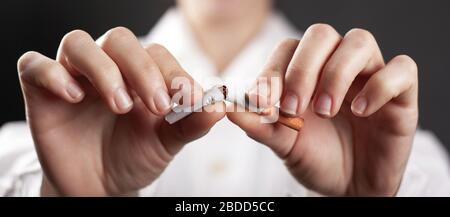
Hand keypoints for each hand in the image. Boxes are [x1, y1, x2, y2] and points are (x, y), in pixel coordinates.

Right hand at [17, 27, 224, 195]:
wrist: (100, 187)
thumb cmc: (133, 158)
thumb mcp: (167, 142)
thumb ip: (191, 123)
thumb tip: (219, 106)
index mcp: (139, 75)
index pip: (156, 54)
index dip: (173, 72)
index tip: (189, 99)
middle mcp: (107, 68)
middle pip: (120, 40)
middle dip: (141, 69)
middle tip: (156, 104)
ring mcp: (73, 76)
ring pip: (79, 44)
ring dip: (103, 69)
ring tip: (120, 105)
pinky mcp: (41, 91)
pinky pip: (35, 65)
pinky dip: (53, 74)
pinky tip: (74, 96)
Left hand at [228, 24, 417, 195]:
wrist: (347, 188)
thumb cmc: (315, 158)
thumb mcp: (282, 143)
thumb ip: (258, 123)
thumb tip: (228, 107)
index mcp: (307, 72)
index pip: (288, 48)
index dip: (274, 70)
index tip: (262, 104)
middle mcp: (337, 66)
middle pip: (322, 35)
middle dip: (303, 68)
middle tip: (293, 107)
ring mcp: (370, 76)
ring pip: (360, 42)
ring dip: (337, 73)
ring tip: (325, 110)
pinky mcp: (401, 94)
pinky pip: (402, 69)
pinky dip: (381, 85)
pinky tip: (362, 111)